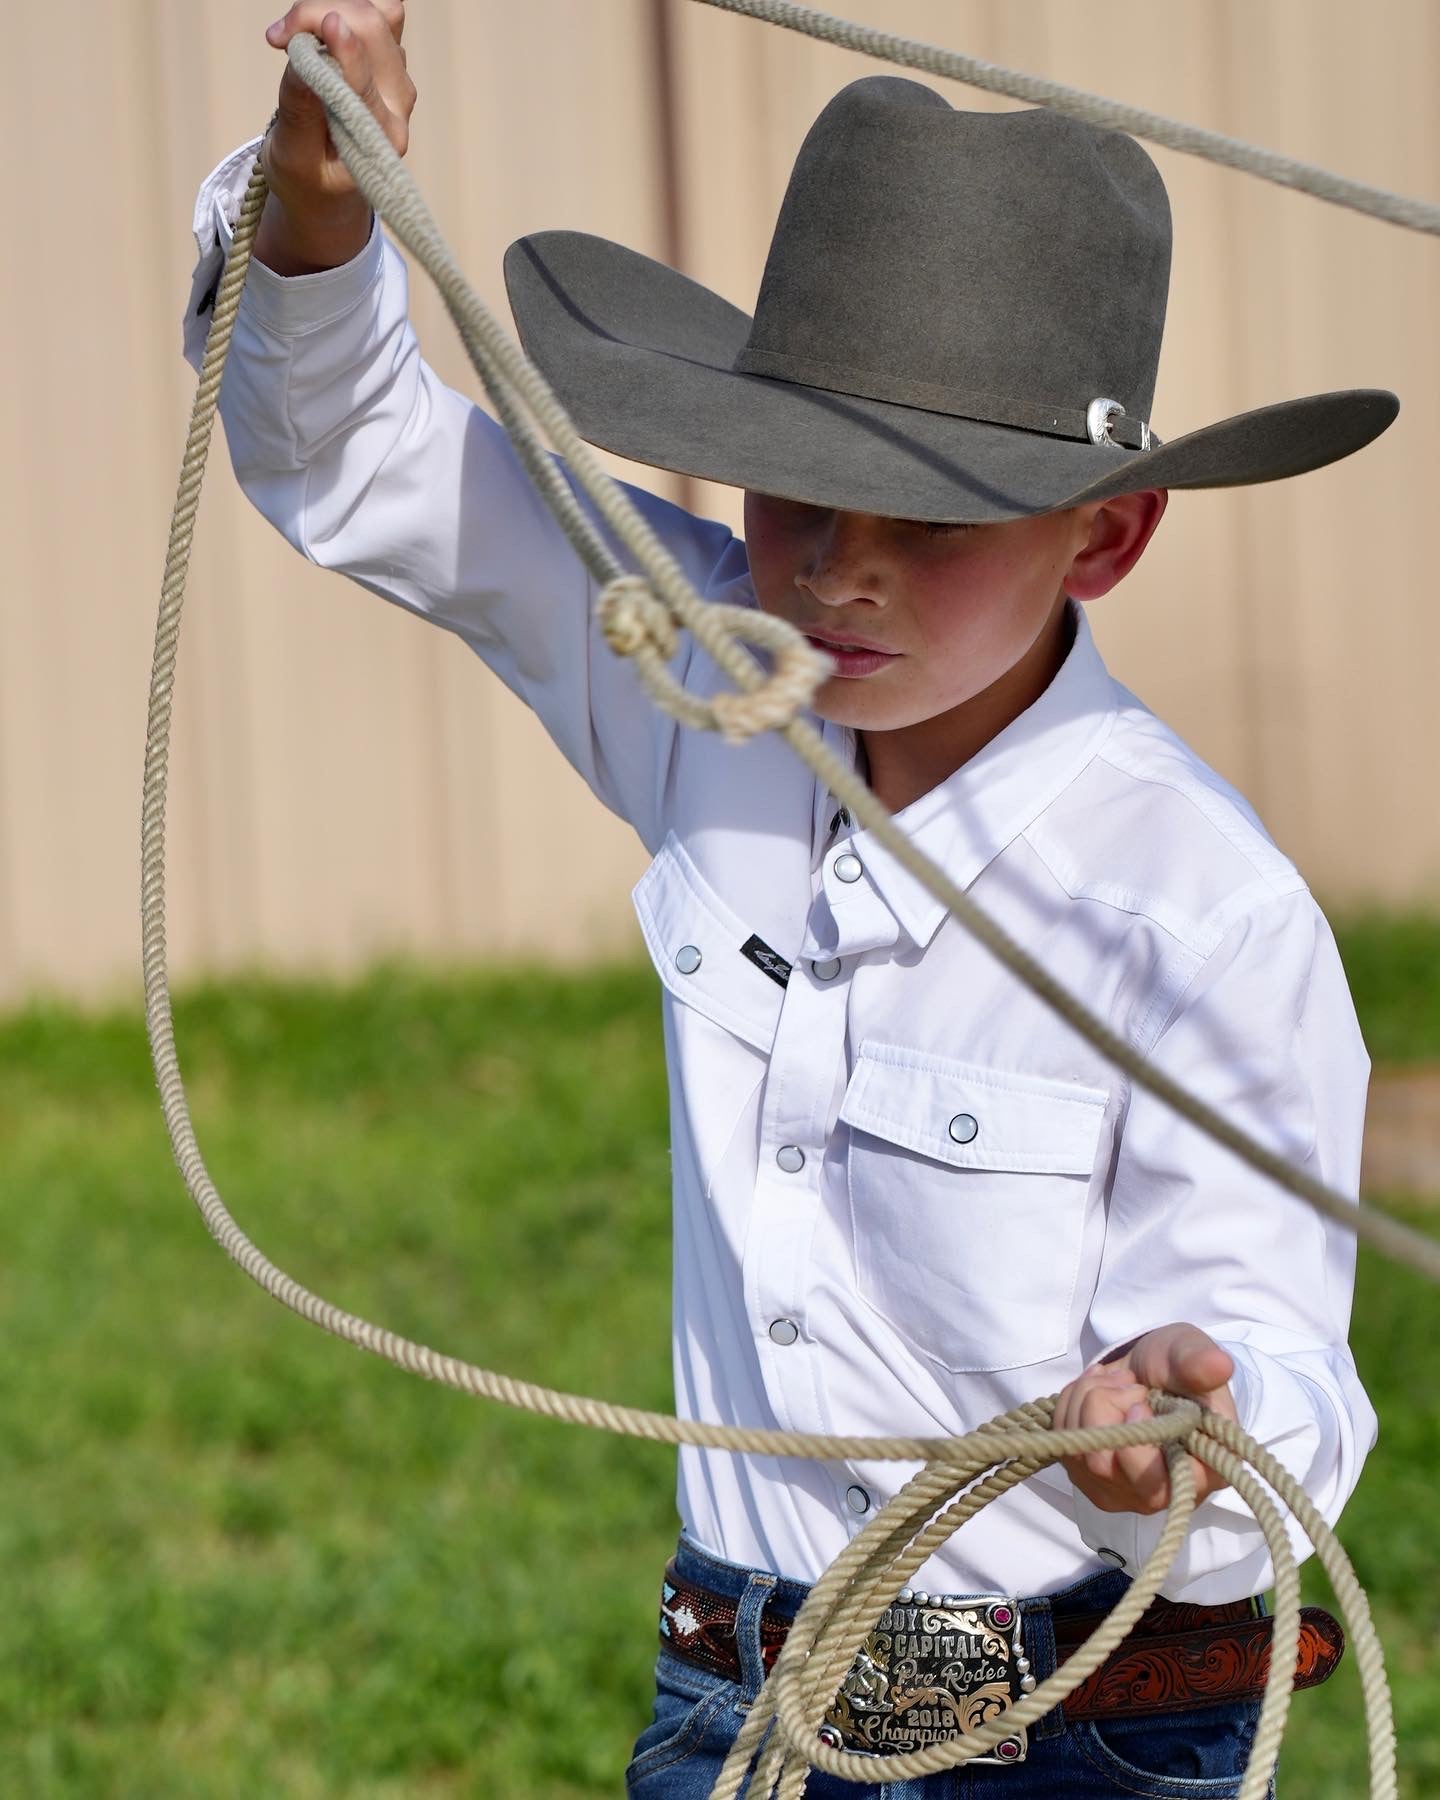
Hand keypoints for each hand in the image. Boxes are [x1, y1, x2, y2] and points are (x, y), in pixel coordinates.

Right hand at [255, 3, 414, 274]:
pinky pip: (377, 12)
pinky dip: (341, 7)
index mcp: (381, 140)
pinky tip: (314, 28)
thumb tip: (301, 60)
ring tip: (292, 34)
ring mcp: (398, 77)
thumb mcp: (294, 155)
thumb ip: (300, 112)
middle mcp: (399, 106)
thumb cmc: (308, 173)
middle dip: (321, 16)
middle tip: (279, 36)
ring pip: (377, 14)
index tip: (328, 23)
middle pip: (374, 32)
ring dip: (328, 9)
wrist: (327, 181)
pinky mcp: (390, 56)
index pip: (366, 85)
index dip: (347, 51)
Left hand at [1055, 1323, 1236, 1513]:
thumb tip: (1219, 1365)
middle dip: (1104, 1405)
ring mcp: (1117, 1489)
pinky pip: (1061, 1439)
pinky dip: (1071, 1403)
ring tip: (1117, 1381)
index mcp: (1200, 1473)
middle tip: (1129, 1381)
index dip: (1136, 1442)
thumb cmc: (1178, 1367)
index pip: (1156, 1483)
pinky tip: (1099, 1390)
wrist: (1151, 1372)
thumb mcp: (1191, 1354)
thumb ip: (1200, 1362)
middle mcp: (1158, 1493)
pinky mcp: (1087, 1476)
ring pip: (1076, 1450)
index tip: (1138, 1402)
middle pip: (1102, 1464)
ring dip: (1087, 1397)